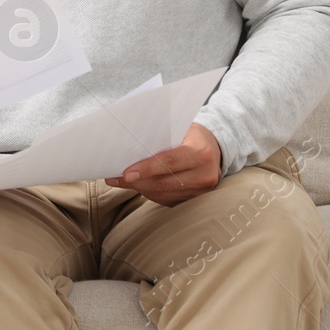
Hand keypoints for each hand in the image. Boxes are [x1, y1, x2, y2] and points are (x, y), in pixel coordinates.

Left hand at [103, 123, 221, 205]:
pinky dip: (150, 193)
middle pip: (164, 182)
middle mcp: (204, 175)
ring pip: (163, 194)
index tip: (126, 173)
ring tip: (121, 181)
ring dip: (140, 188)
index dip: (146, 168)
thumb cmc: (191, 135)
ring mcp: (201, 191)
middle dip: (137, 182)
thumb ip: (160, 138)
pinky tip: (137, 185)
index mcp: (201, 153)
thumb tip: (128, 147)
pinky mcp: (195, 200)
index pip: (170, 162)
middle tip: (115, 178)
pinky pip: (167, 200)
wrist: (214, 148)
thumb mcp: (180, 129)